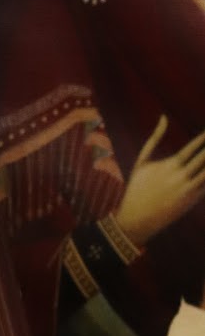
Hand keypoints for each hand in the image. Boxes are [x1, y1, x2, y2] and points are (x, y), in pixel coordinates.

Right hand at [116, 116, 204, 245]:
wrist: (136, 219)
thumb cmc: (137, 188)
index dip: (204, 138)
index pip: (192, 148)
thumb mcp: (142, 162)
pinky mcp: (192, 200)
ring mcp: (187, 189)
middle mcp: (180, 176)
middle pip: (203, 159)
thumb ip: (154, 138)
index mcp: (169, 165)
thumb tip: (164, 116)